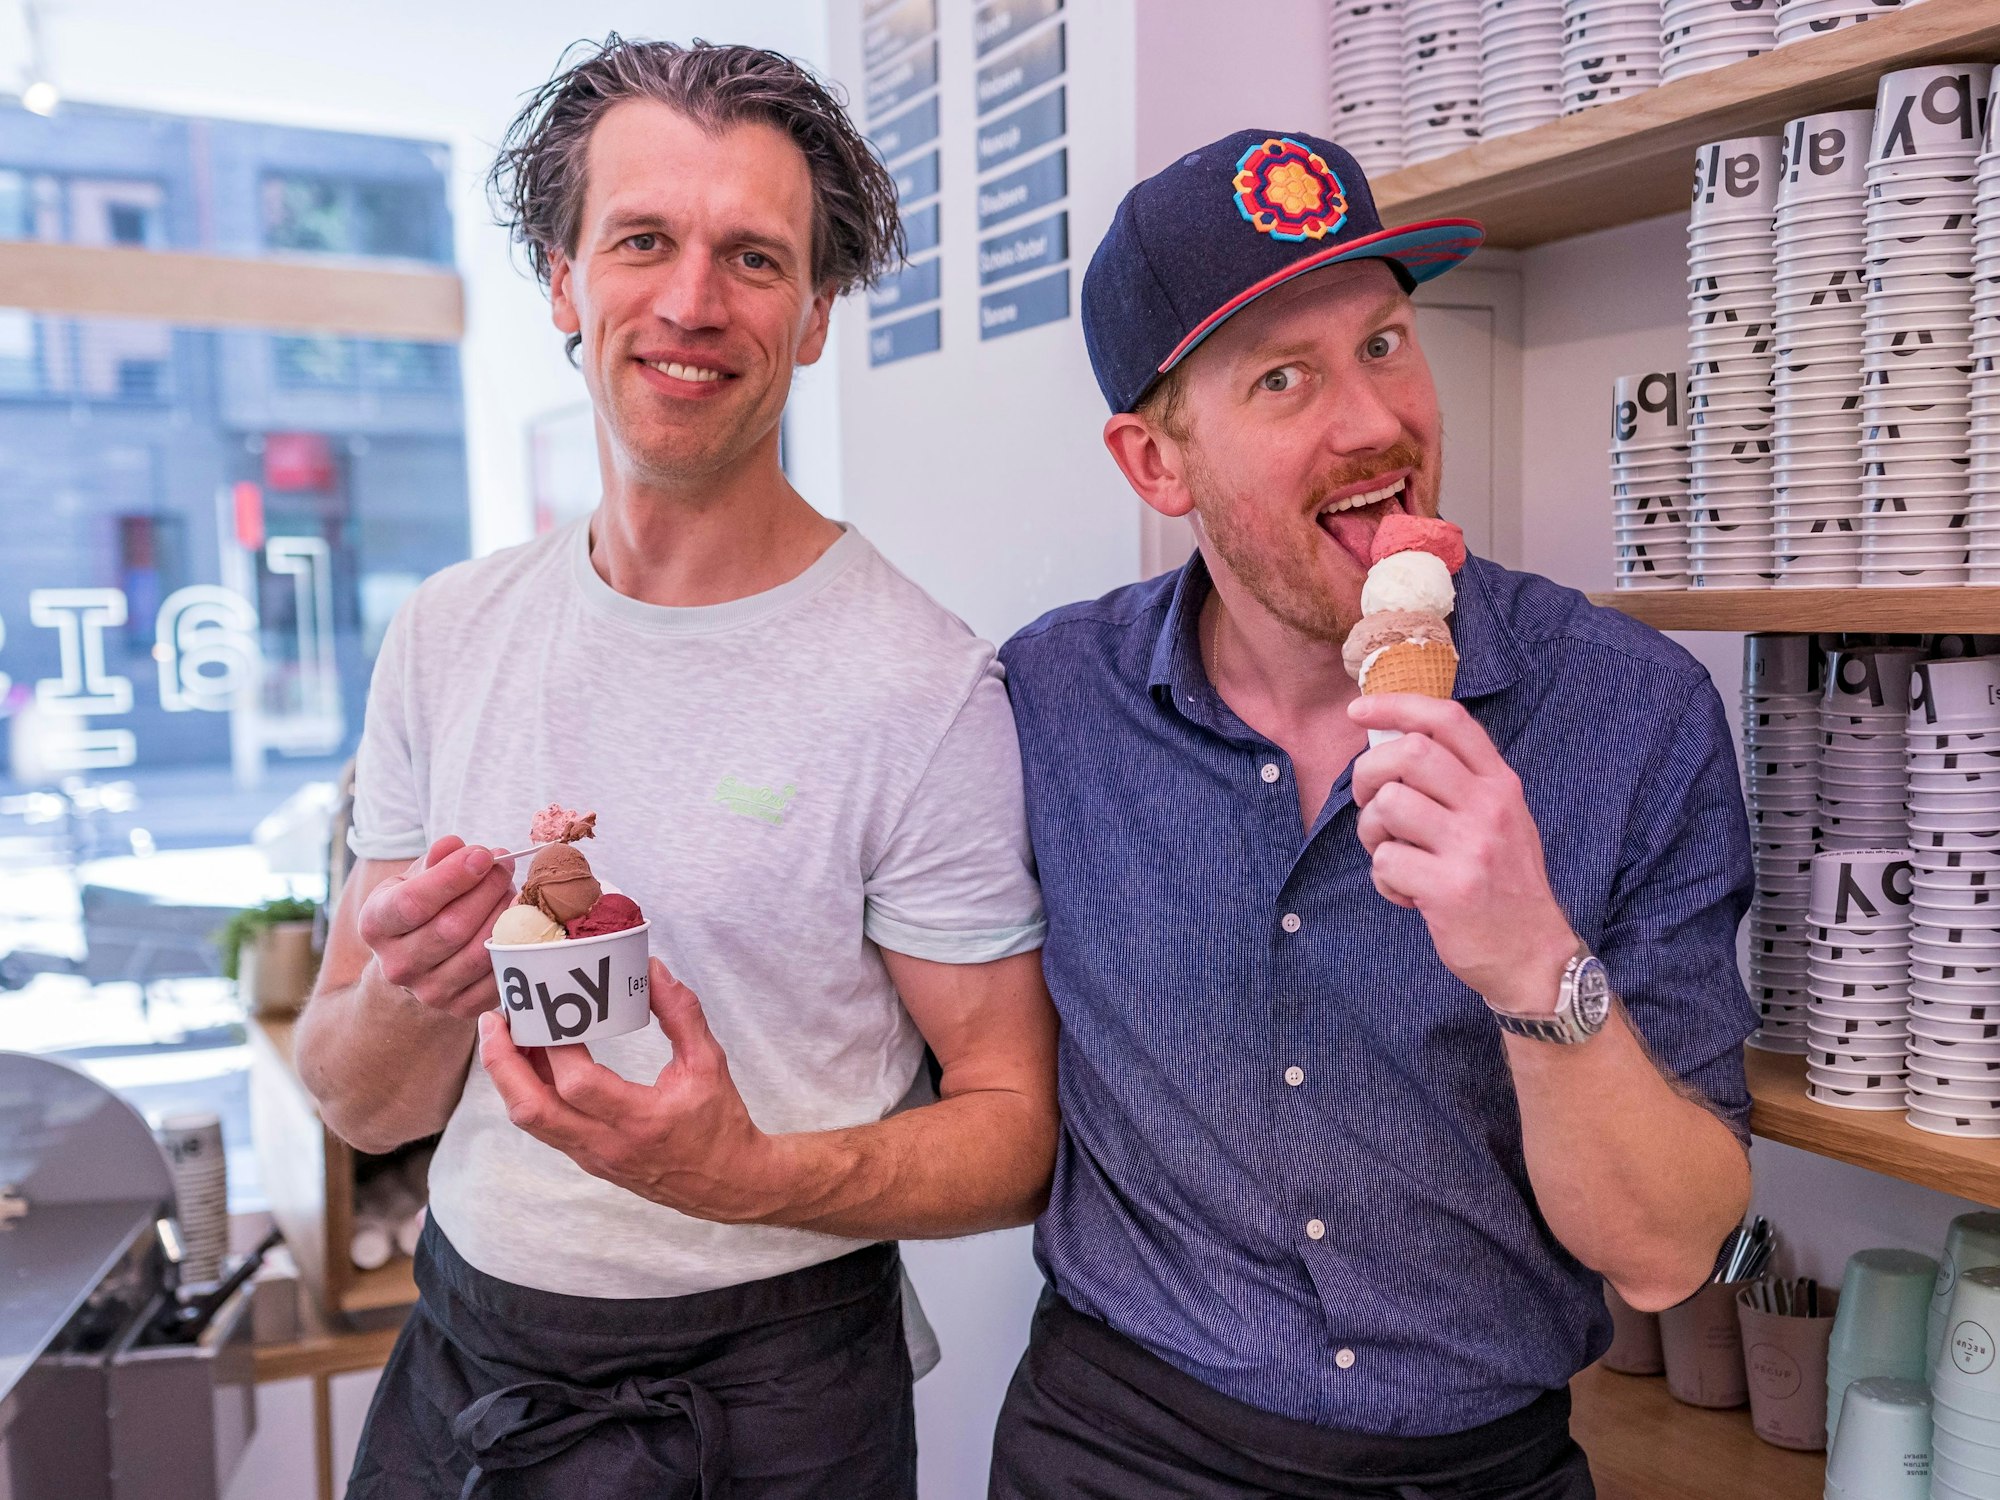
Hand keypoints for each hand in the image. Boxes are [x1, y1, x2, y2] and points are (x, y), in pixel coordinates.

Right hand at [357, 835, 515, 1019]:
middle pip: (452, 927)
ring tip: (513, 891)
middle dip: (487, 890)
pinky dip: (515, 947)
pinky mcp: (461, 1008)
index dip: (452, 876)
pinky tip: (520, 922)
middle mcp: (397, 965)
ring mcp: (430, 992)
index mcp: (376, 925)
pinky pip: (498, 976)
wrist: (417, 962)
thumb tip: (455, 846)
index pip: (412, 903)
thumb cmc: (421, 908)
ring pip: (478, 951)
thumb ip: (435, 859)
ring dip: (505, 916)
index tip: (484, 854)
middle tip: (505, 867)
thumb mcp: (415, 878)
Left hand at [477, 959, 786, 1223]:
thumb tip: (651, 968)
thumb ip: (681, 1013)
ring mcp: (591, 1156)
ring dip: (508, 1076)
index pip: (579, 1085)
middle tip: (494, 1019)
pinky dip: (527, 1091)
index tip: (551, 1006)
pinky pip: (543, 1125)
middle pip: (532, 1109)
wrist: (727, 1183)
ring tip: (504, 1034)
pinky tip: (530, 1061)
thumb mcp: (710, 1062)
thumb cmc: (720, 1123)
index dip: (557, 1045)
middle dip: (503, 1062)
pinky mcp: (587, 1159)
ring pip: (529, 1120)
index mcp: (641, 1120)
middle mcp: (606, 1144)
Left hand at [1348, 694, 1579, 1013]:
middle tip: (1370, 803)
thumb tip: (1390, 743)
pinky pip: (1386, 862)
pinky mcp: (1450, 888)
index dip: (1395, 705)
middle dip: (1369, 773)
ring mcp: (1472, 847)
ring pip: (1389, 805)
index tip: (1358, 710)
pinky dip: (1384, 880)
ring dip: (1371, 832)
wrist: (1533, 955)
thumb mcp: (1500, 820)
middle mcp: (1490, 807)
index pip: (1448, 720)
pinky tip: (1408, 894)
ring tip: (1392, 855)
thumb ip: (1458, 782)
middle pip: (1408, 753)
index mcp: (1501, 784)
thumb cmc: (1503, 883)